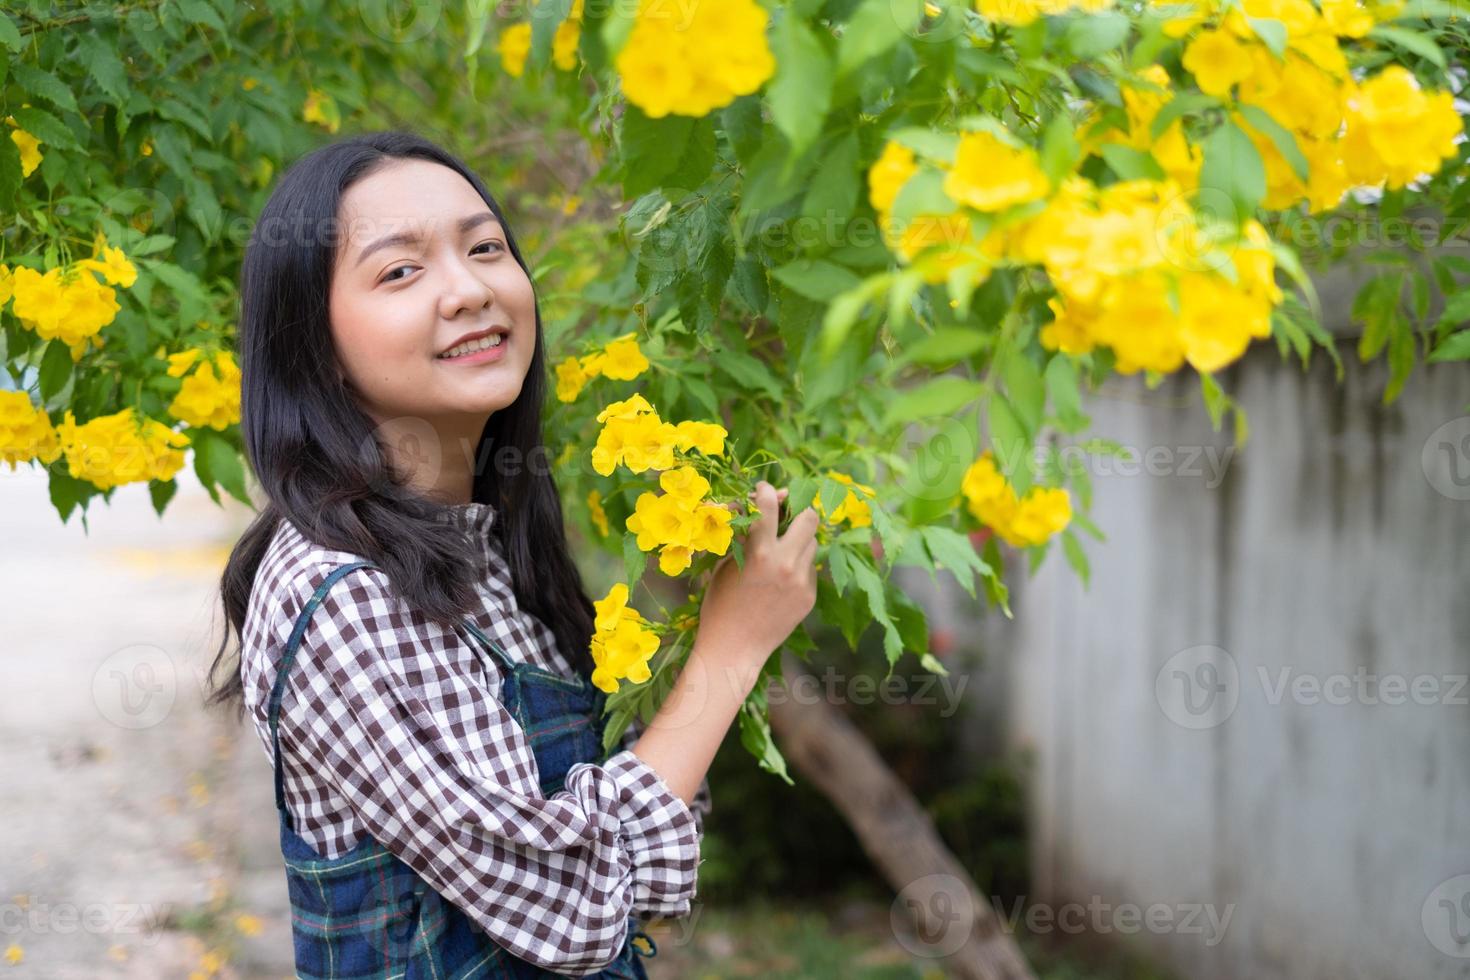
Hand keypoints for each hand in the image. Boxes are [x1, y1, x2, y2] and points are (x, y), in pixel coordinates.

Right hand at [695, 481, 819, 672]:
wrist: (734, 649)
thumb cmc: (720, 605)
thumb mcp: (724, 565)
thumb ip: (742, 536)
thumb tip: (749, 507)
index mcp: (758, 553)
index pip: (769, 505)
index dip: (767, 491)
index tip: (765, 489)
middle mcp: (785, 564)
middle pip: (809, 517)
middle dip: (799, 509)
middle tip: (788, 512)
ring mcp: (801, 581)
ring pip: (812, 543)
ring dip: (798, 539)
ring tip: (780, 550)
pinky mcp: (809, 596)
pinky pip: (810, 569)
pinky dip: (798, 566)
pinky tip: (780, 580)